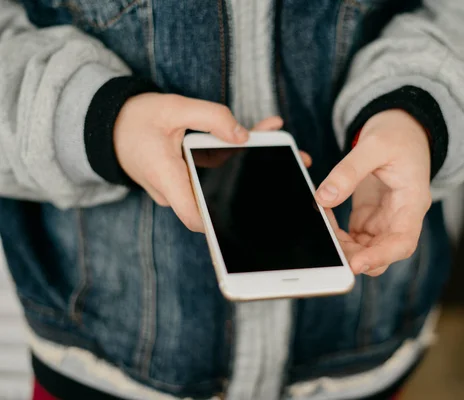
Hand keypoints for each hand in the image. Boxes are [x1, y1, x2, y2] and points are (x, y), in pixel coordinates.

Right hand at [114, 93, 309, 231]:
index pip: (195, 214)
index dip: (222, 222)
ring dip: (249, 166)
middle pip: (217, 199)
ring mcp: (180, 188)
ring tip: (282, 145)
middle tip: (293, 165)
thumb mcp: (173, 107)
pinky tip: (259, 135)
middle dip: (253, 186)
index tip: (251, 214)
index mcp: (166, 178)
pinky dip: (234, 158)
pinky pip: (213, 174)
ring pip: (219, 185)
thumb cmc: (137, 118)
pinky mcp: (186, 180)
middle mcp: (174, 191)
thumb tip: (243, 137)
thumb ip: (210, 117)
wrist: (111, 125)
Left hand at [316, 109, 431, 275]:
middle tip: (328, 250)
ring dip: (343, 248)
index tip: (356, 264)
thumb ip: (349, 171)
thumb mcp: (374, 145)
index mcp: (413, 202)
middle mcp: (401, 218)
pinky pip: (353, 238)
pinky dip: (337, 235)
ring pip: (365, 250)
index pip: (403, 242)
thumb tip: (324, 197)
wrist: (401, 129)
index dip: (381, 257)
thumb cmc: (397, 135)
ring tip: (322, 231)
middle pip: (382, 252)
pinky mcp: (369, 218)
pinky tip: (324, 220)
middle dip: (355, 257)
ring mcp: (384, 221)